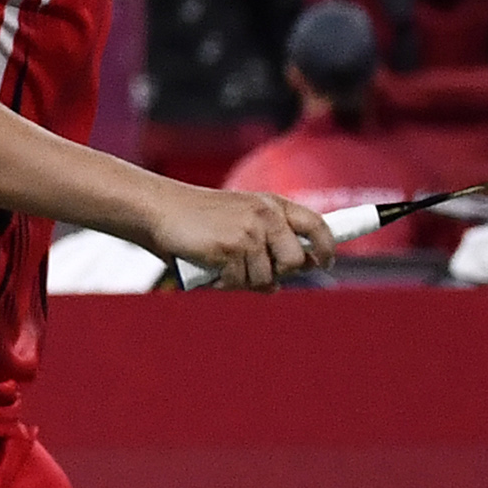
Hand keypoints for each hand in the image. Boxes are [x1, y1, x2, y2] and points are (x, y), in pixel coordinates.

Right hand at [150, 185, 338, 291]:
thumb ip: (268, 242)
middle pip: (296, 261)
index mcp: (272, 204)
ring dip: (246, 280)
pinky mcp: (230, 249)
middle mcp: (266, 215)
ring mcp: (249, 232)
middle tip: (254, 269)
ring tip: (224, 265)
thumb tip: (288, 278)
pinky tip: (212, 268)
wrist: (161, 210)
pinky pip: (241, 283)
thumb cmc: (200, 220)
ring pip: (267, 278)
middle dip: (279, 273)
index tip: (326, 263)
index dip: (326, 248)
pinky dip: (226, 283)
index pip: (317, 225)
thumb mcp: (241, 219)